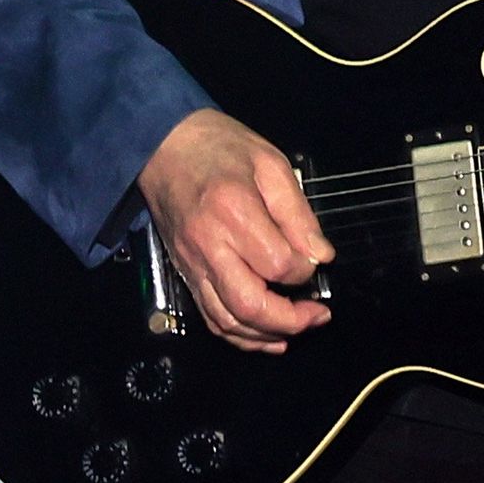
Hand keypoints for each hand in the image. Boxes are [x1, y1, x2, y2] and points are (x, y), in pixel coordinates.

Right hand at [138, 107, 334, 352]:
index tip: (316, 261)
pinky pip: (210, 317)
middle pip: (250, 305)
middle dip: (290, 320)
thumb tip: (320, 256)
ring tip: (296, 330)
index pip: (278, 263)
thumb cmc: (220, 146)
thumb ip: (297, 213)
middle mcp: (210, 245)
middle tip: (317, 316)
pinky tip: (264, 335)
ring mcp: (192, 264)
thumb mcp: (270, 163)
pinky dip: (238, 335)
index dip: (305, 271)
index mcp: (235, 211)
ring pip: (228, 321)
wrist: (163, 146)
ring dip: (266, 336)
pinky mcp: (184, 273)